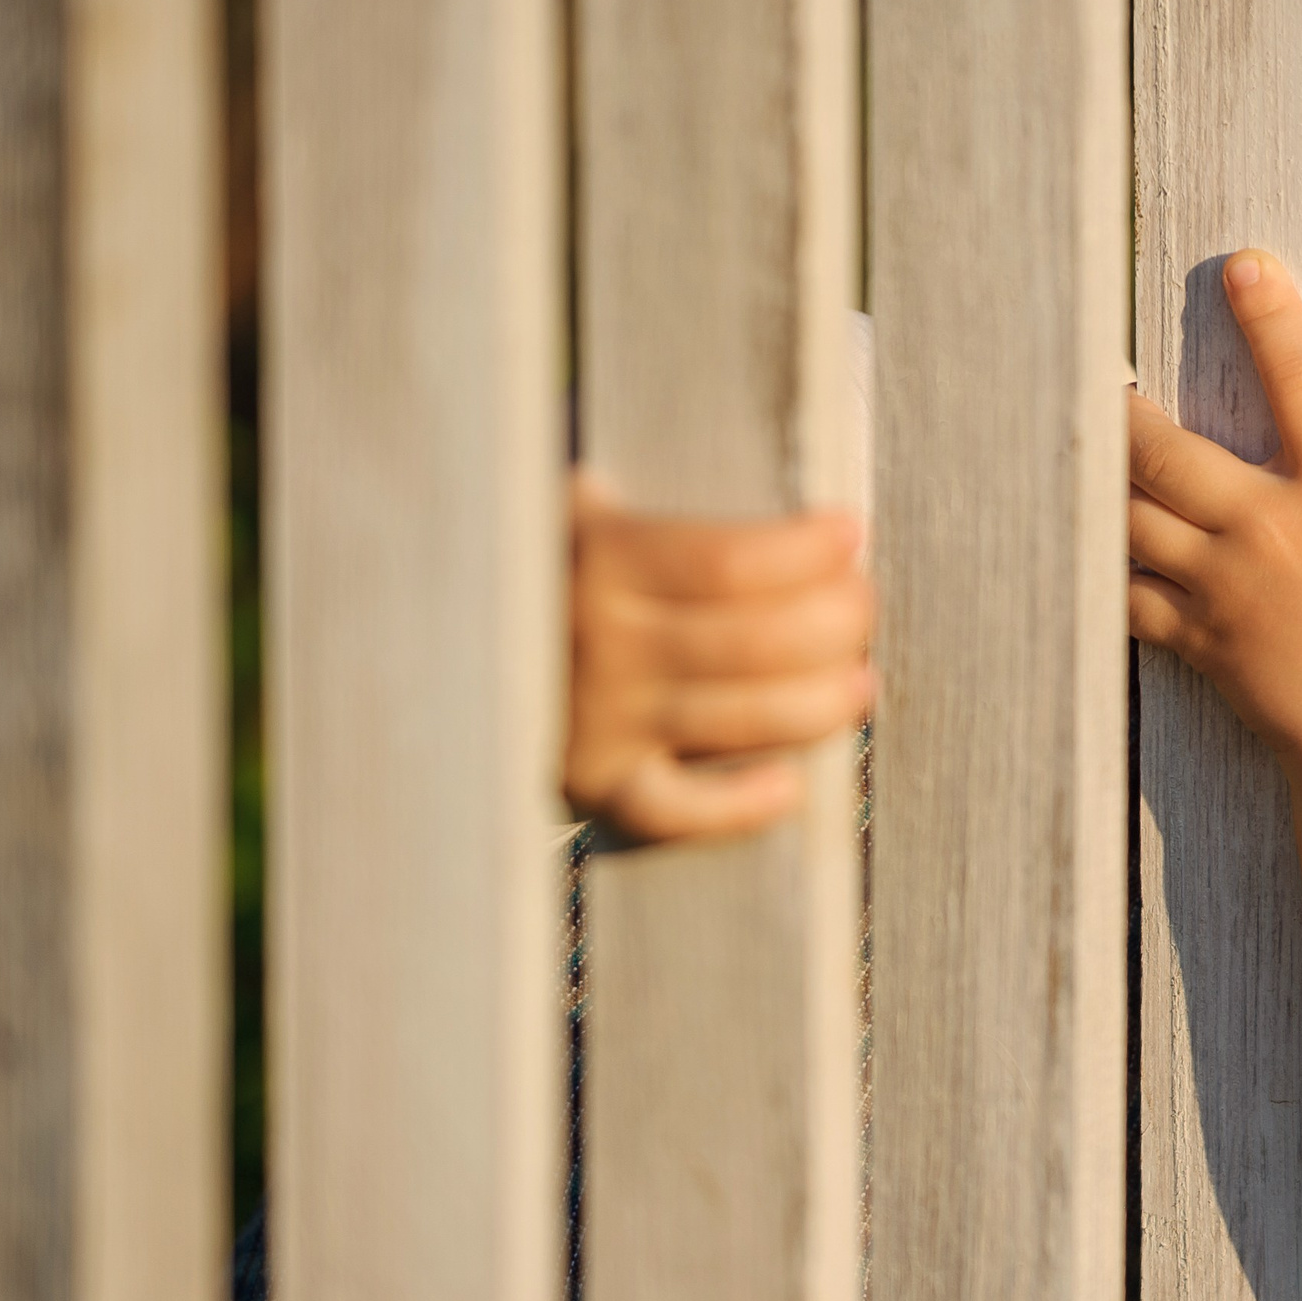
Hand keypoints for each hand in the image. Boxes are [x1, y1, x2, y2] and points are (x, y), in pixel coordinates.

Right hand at [565, 471, 873, 841]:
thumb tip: (772, 487)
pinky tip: (788, 788)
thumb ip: (649, 499)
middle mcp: (601, 643)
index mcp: (600, 559)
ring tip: (861, 682)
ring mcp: (600, 720)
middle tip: (864, 605)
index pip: (732, 561)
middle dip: (836, 621)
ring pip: (742, 721)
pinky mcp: (595, 785)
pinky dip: (740, 808)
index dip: (808, 550)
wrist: (438, 638)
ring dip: (822, 703)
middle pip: (757, 641)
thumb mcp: (572, 504)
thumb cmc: (540, 558)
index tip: (848, 533)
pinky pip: (679, 813)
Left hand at [1127, 250, 1301, 800]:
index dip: (1272, 317)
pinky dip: (1109, 574)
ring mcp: (1224, 586)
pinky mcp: (1198, 641)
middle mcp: (1271, 528)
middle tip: (1102, 383)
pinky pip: (1132, 596)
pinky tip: (1090, 556)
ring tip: (1080, 457)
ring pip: (1133, 519)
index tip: (1244, 266)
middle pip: (1169, 452)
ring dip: (1103, 485)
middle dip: (1126, 412)